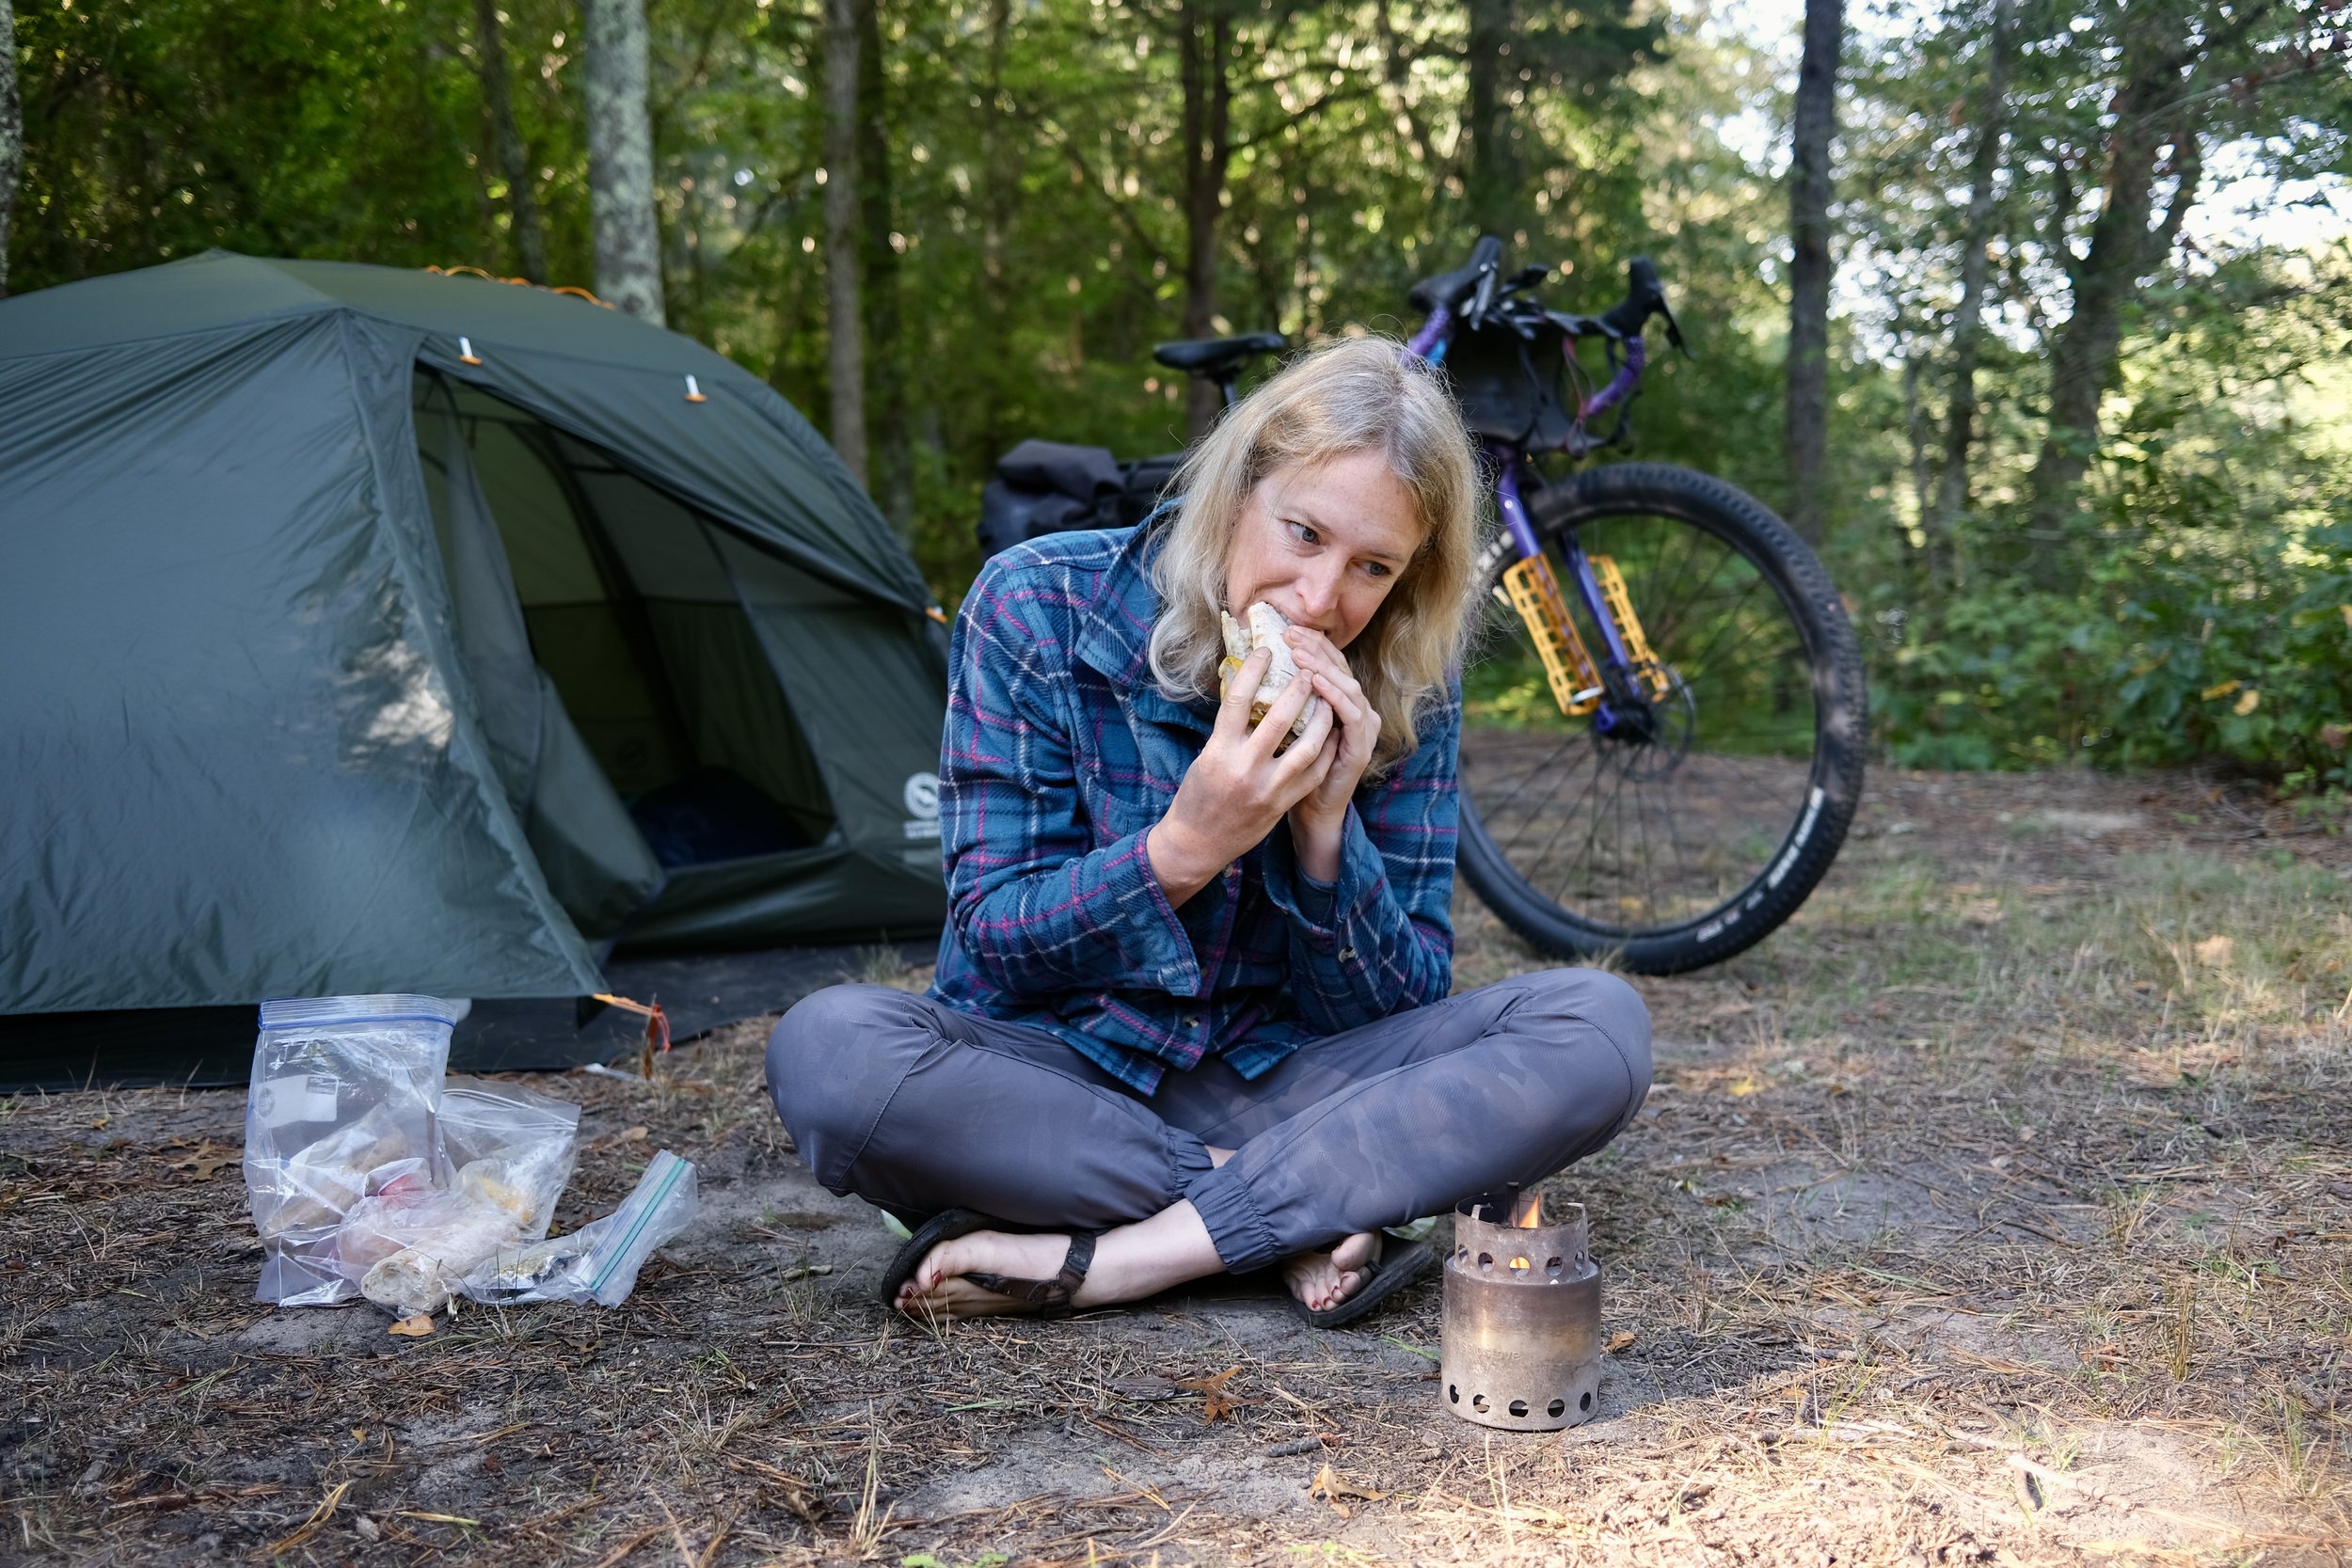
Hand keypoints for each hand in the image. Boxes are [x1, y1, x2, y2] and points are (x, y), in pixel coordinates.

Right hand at [1147, 647, 1336, 904]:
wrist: (1197, 843)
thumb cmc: (1198, 794)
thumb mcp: (1206, 756)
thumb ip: (1230, 730)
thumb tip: (1251, 694)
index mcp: (1219, 751)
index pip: (1237, 700)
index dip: (1254, 671)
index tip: (1266, 651)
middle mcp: (1244, 769)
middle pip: (1279, 719)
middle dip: (1298, 690)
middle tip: (1308, 670)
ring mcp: (1267, 789)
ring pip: (1307, 748)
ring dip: (1322, 719)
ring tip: (1327, 699)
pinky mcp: (1282, 805)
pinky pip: (1314, 774)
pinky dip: (1325, 750)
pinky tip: (1331, 733)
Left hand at [1281, 626, 1379, 882]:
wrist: (1310, 815)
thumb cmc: (1290, 774)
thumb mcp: (1282, 732)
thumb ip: (1278, 703)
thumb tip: (1248, 671)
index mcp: (1337, 704)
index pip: (1327, 664)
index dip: (1309, 645)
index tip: (1284, 629)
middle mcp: (1355, 711)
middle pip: (1339, 668)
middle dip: (1315, 648)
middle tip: (1290, 632)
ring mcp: (1362, 727)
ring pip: (1347, 685)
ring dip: (1322, 666)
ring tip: (1299, 652)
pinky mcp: (1361, 746)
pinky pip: (1351, 714)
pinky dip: (1334, 694)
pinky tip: (1316, 681)